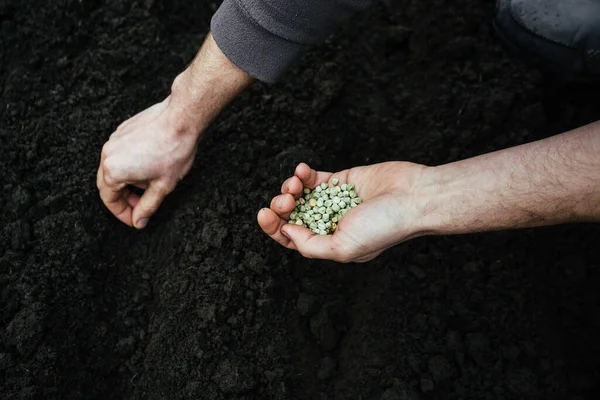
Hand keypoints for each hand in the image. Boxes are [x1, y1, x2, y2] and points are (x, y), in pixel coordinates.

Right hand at [97, 95, 199, 228]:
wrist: (181, 119)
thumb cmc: (173, 151)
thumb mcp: (163, 186)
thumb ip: (147, 207)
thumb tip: (139, 221)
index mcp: (113, 171)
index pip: (109, 200)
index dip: (123, 214)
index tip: (136, 219)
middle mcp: (107, 154)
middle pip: (107, 185)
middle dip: (124, 198)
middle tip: (141, 205)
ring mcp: (113, 140)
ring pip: (113, 168)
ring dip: (127, 181)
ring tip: (149, 184)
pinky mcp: (122, 130)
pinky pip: (120, 154)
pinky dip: (130, 165)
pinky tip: (149, 166)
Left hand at [257, 162, 427, 261]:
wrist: (414, 197)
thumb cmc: (385, 226)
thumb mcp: (343, 248)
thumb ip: (310, 245)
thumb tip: (285, 232)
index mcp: (330, 244)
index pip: (291, 239)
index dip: (273, 228)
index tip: (264, 213)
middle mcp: (330, 224)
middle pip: (292, 216)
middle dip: (282, 206)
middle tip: (286, 199)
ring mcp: (334, 202)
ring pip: (300, 195)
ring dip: (290, 187)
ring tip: (296, 183)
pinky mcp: (342, 181)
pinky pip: (315, 179)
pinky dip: (303, 174)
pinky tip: (302, 171)